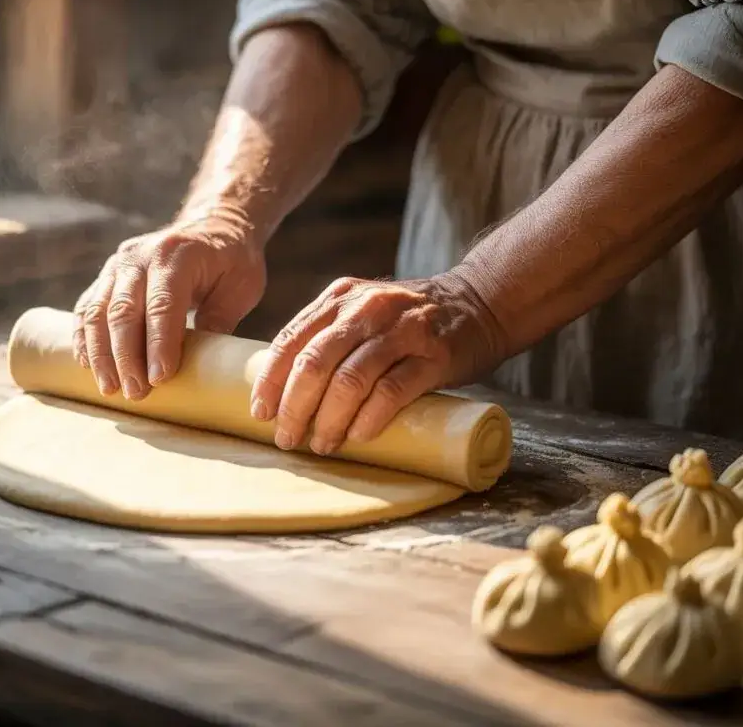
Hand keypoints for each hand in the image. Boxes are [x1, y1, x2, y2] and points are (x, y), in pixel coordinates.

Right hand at [74, 218, 265, 399]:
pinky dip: (84, 339)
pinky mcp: (105, 276)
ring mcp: (118, 265)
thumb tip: (202, 367)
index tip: (159, 380)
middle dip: (126, 357)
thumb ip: (220, 322)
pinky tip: (88, 366)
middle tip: (135, 393)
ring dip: (101, 354)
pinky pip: (86, 309)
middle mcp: (140, 256)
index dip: (159, 344)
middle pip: (124, 311)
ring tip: (110, 388)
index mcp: (177, 255)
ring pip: (98, 312)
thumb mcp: (240, 287)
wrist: (212, 224)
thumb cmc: (232, 261)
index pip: (163, 305)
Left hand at [250, 272, 503, 453]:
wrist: (481, 302)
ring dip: (329, 420)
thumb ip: (330, 335)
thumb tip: (284, 387)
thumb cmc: (410, 321)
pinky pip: (392, 391)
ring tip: (322, 445)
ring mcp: (401, 330)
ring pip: (349, 379)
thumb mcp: (364, 311)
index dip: (271, 380)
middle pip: (314, 362)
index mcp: (340, 298)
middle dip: (294, 406)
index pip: (292, 340)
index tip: (260, 413)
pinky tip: (357, 437)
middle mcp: (366, 309)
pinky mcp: (433, 355)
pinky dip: (369, 418)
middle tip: (288, 438)